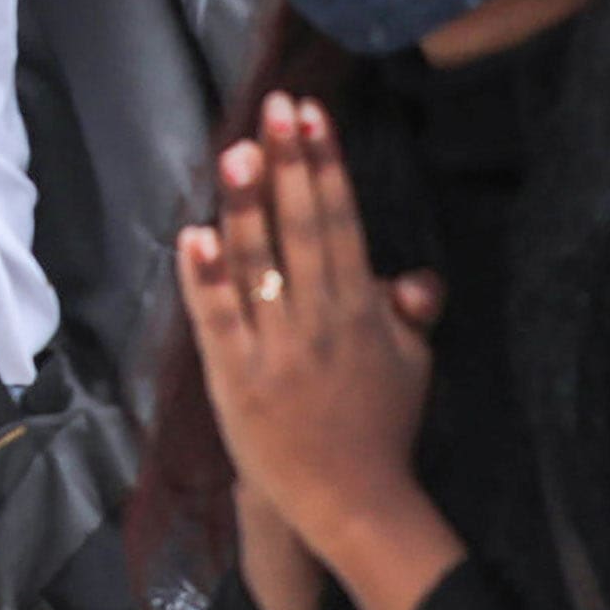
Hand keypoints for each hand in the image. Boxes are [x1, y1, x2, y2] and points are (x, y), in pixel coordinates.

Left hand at [175, 97, 448, 566]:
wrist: (350, 502)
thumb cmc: (379, 427)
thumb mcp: (411, 364)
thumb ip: (408, 311)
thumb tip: (416, 272)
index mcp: (361, 310)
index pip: (342, 222)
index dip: (324, 165)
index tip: (311, 113)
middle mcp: (318, 321)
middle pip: (302, 230)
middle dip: (289, 165)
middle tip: (276, 107)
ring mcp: (274, 349)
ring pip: (258, 266)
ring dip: (247, 208)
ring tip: (237, 152)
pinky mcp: (234, 378)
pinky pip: (216, 320)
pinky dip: (204, 279)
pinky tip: (193, 235)